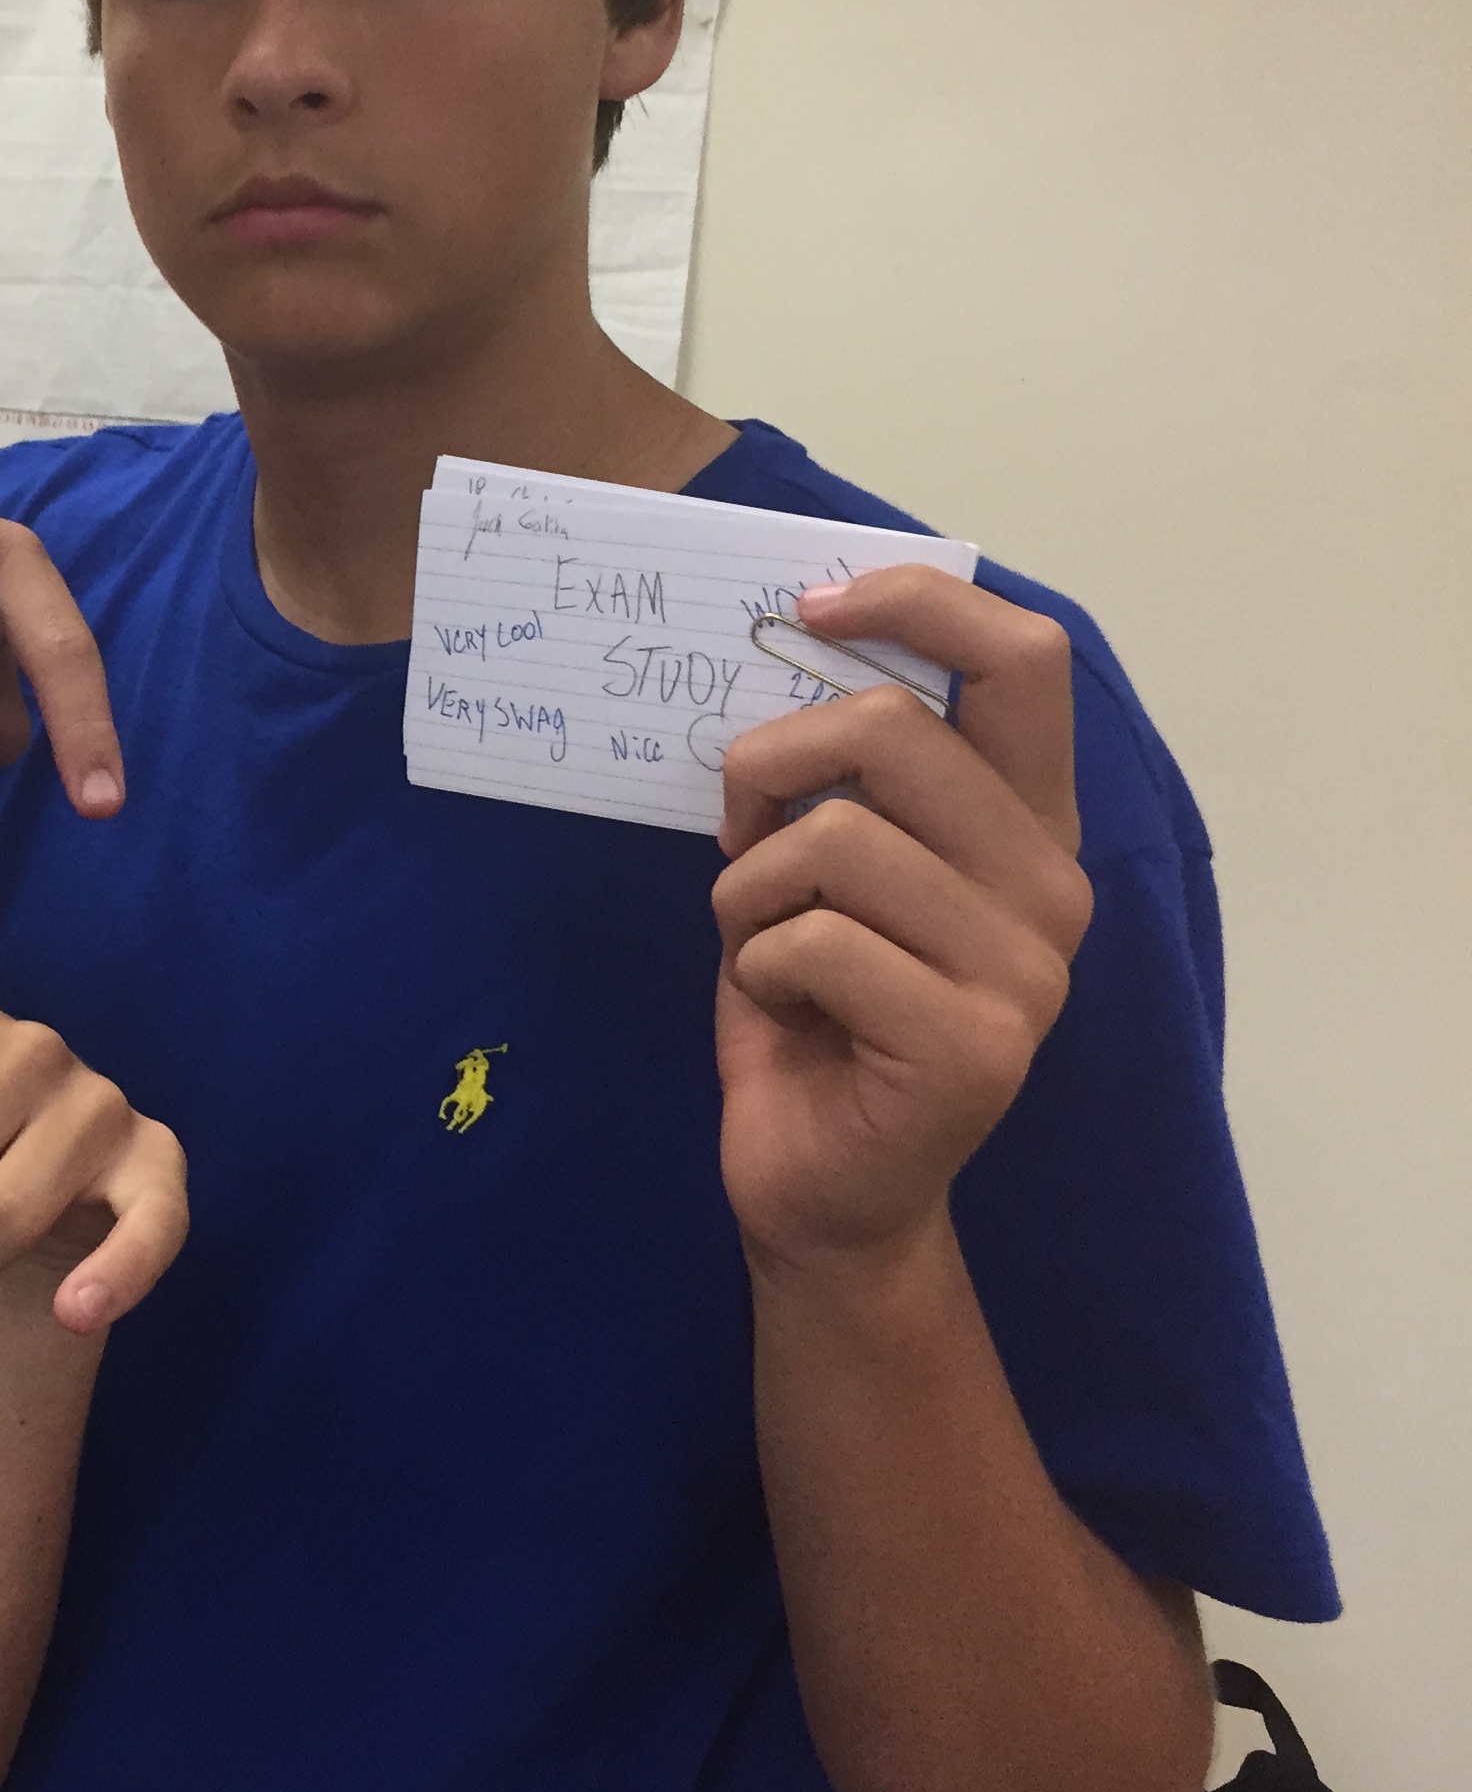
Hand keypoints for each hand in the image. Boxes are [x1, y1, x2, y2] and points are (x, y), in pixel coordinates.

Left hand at [711, 567, 1093, 1274]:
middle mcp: (1052, 886)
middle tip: (739, 835)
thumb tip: (792, 641)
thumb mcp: (825, 867)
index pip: (1025, 661)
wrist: (824, 1188)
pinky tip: (790, 1017)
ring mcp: (1027, 970)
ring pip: (834, 839)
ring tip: (768, 950)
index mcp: (1027, 825)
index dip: (917, 604)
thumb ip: (843, 773)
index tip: (811, 606)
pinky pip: (812, 943)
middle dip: (768, 764)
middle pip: (891, 729)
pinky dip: (757, 969)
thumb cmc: (814, 1010)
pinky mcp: (974, 1046)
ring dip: (751, 891)